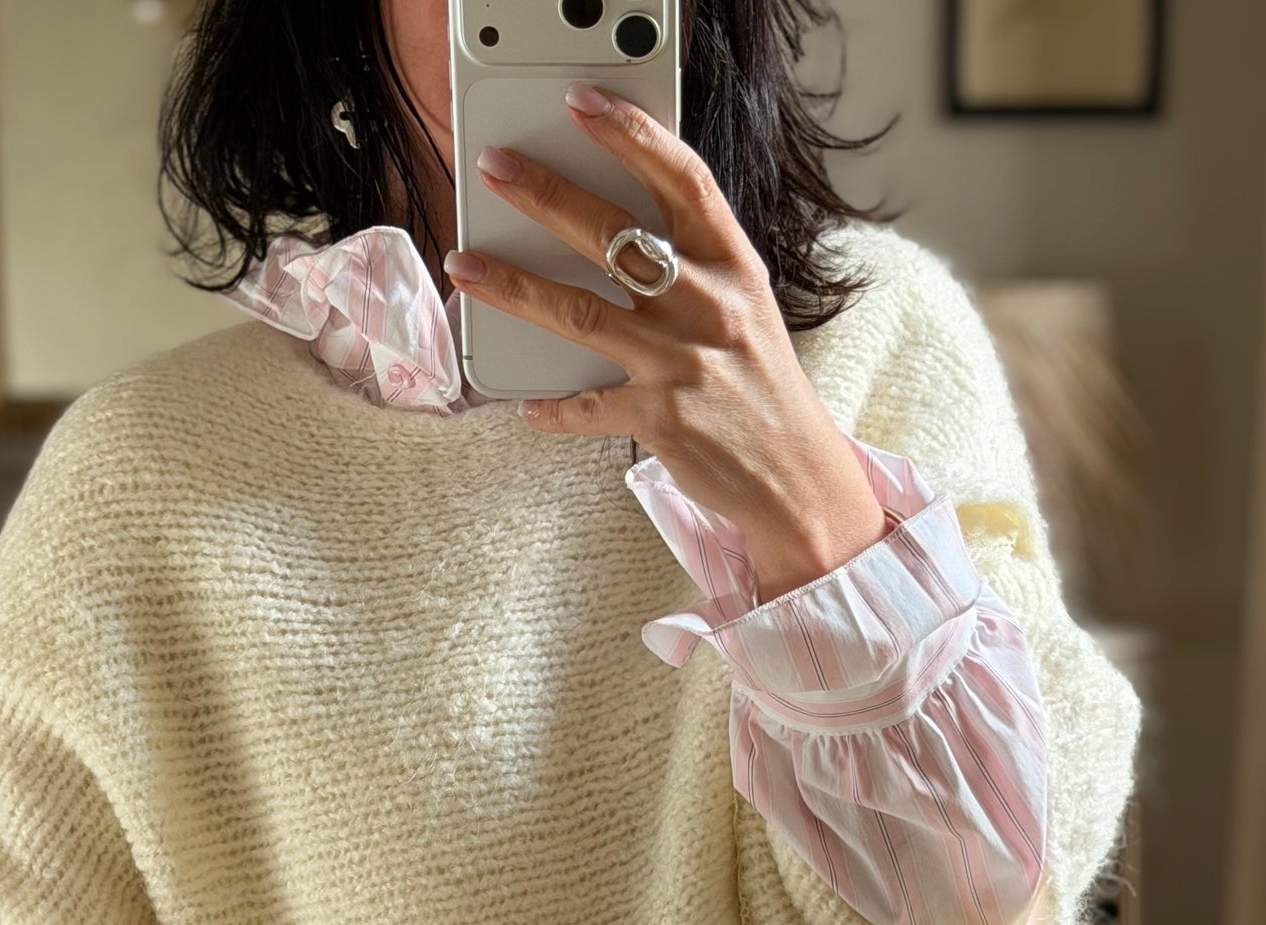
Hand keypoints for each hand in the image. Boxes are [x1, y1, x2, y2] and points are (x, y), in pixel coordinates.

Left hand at [442, 83, 888, 603]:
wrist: (798, 479)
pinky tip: (524, 403)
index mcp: (734, 269)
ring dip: (515, 287)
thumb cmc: (764, 392)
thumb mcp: (747, 313)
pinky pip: (589, 407)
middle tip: (496, 168)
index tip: (582, 105)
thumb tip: (620, 235)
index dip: (631, 136)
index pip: (683, 181)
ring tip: (467, 265)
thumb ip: (695, 269)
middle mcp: (709, 307)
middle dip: (547, 195)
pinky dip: (553, 406)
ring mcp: (684, 364)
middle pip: (616, 236)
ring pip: (582, 314)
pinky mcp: (664, 421)